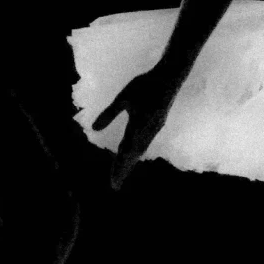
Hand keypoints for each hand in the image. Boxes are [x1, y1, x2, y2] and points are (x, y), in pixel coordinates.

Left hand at [92, 63, 181, 189]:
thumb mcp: (123, 97)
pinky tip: (134, 154)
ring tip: (122, 172)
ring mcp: (154, 129)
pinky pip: (145, 143)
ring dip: (131, 162)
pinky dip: (137, 152)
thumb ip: (109, 113)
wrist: (170, 77)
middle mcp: (147, 131)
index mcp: (138, 126)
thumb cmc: (145, 85)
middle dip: (123, 169)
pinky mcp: (157, 124)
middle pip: (133, 155)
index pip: (125, 152)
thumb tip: (94, 129)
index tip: (112, 182)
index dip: (118, 167)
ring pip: (140, 150)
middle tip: (115, 185)